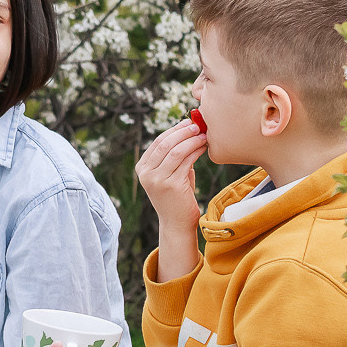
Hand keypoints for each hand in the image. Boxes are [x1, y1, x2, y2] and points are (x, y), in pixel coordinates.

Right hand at [137, 120, 207, 282]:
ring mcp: (156, 179)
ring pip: (175, 150)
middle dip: (182, 131)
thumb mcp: (171, 174)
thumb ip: (174, 157)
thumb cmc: (177, 198)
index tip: (188, 123)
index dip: (174, 130)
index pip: (157, 143)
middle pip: (165, 143)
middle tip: (198, 125)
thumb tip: (188, 131)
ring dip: (191, 139)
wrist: (177, 223)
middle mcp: (145, 174)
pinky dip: (196, 150)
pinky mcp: (170, 184)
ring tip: (204, 134)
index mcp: (142, 169)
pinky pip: (185, 160)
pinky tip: (204, 147)